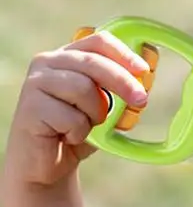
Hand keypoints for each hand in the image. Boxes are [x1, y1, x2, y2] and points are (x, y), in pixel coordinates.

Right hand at [4, 29, 150, 186]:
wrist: (47, 165)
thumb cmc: (78, 130)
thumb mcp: (106, 106)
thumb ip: (121, 89)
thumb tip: (148, 71)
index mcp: (68, 56)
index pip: (98, 42)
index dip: (124, 54)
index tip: (144, 71)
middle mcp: (48, 63)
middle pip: (94, 62)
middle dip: (123, 81)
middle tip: (141, 100)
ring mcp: (35, 83)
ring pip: (83, 88)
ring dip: (96, 114)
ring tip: (87, 126)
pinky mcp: (30, 107)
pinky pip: (71, 117)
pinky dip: (79, 132)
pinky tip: (68, 137)